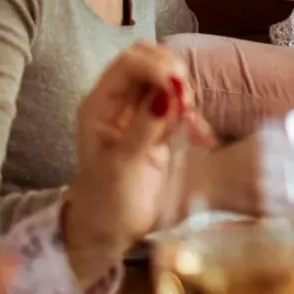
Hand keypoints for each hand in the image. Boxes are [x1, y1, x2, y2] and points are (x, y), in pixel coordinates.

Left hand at [63, 43, 212, 283]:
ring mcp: (139, 114)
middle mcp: (118, 102)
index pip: (129, 63)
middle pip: (149, 60)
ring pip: (166, 79)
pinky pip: (177, 103)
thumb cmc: (107, 202)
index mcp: (99, 105)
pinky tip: (194, 130)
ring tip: (187, 118)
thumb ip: (145, 127)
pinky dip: (189, 109)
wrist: (109, 232)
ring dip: (183, 91)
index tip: (178, 87)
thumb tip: (168, 93)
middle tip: (185, 102)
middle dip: (172, 73)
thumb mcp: (123, 166)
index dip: (156, 65)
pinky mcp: (158, 128)